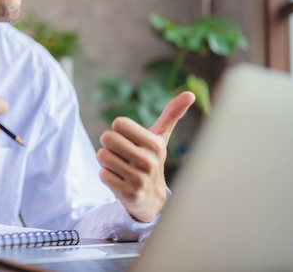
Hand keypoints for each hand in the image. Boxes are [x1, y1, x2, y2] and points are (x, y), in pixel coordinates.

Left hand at [97, 91, 194, 221]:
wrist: (152, 198)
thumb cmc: (151, 159)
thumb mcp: (161, 138)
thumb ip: (171, 114)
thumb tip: (190, 94)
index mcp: (155, 143)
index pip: (118, 123)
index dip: (118, 131)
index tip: (130, 141)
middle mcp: (148, 161)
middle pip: (107, 138)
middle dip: (110, 146)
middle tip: (123, 155)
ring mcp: (138, 179)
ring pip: (102, 156)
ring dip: (107, 162)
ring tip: (122, 168)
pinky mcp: (128, 194)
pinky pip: (102, 174)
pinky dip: (107, 176)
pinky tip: (120, 180)